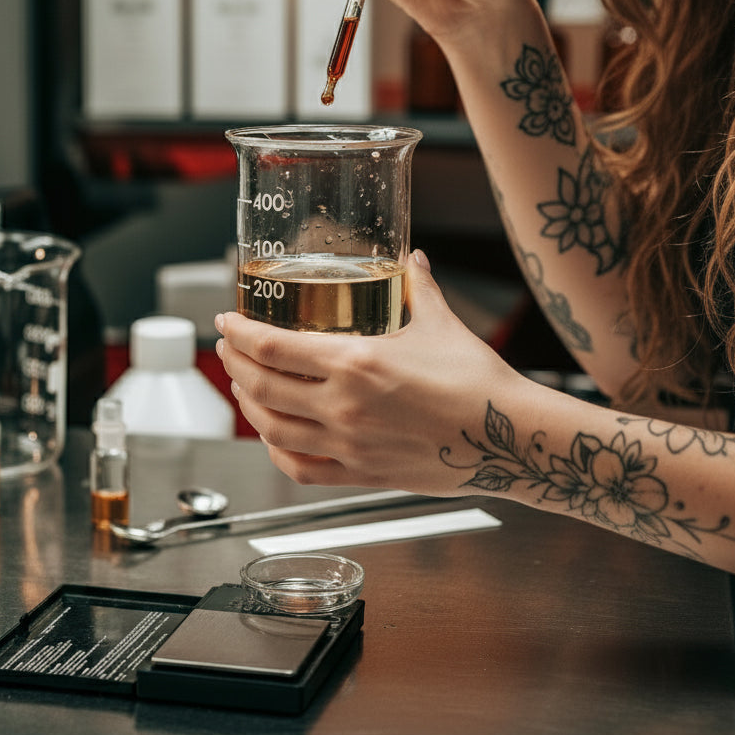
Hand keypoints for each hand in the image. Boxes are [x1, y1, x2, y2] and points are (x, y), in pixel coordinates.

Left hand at [215, 251, 521, 493]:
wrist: (509, 438)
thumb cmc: (478, 381)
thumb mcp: (440, 322)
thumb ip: (418, 287)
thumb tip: (412, 260)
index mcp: (355, 362)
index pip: (272, 347)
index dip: (239, 333)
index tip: (225, 321)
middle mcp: (343, 405)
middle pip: (261, 386)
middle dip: (235, 364)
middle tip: (228, 348)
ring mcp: (349, 444)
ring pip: (272, 430)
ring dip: (248, 406)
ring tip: (244, 387)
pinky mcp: (362, 474)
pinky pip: (301, 469)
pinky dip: (277, 453)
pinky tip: (273, 438)